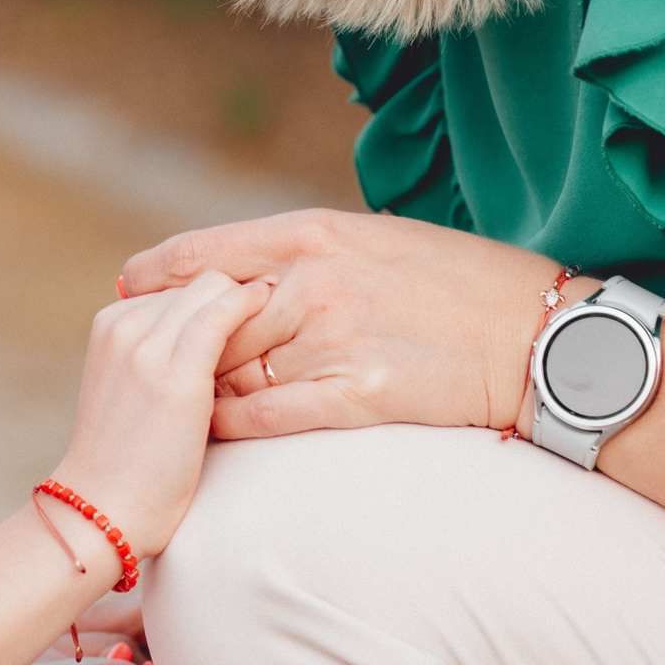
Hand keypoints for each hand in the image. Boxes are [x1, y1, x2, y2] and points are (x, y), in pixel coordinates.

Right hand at [49, 269, 272, 557]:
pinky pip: (222, 315)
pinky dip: (249, 306)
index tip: (246, 309)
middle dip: (232, 289)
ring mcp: (147, 347)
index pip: (176, 281)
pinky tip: (269, 314)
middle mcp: (125, 325)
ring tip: (277, 310)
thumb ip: (155, 351)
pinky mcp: (177, 374)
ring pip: (212, 287)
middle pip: (196, 278)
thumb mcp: (127, 386)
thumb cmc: (125, 458)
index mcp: (110, 323)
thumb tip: (202, 331)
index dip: (213, 294)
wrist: (102, 508)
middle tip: (273, 303)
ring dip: (247, 296)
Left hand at [118, 209, 563, 438]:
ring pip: (232, 369)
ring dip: (200, 386)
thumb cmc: (461, 281)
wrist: (534, 335)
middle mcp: (315, 282)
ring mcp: (334, 340)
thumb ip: (312, 252)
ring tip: (170, 401)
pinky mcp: (357, 396)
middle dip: (172, 337)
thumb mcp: (379, 239)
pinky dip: (232, 424)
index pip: (210, 249)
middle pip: (211, 315)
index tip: (129, 283)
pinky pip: (268, 416)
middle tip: (140, 354)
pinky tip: (213, 430)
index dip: (160, 271)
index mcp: (318, 233)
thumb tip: (256, 267)